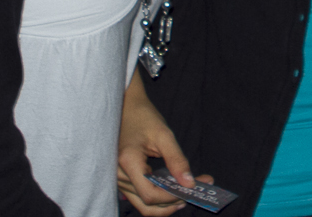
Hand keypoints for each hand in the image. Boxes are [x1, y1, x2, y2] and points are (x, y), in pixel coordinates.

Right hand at [116, 72, 213, 214]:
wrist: (125, 107)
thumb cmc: (143, 116)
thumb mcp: (164, 134)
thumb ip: (177, 160)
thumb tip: (190, 183)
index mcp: (128, 162)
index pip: (150, 194)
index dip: (172, 197)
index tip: (192, 189)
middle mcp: (118, 175)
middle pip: (147, 204)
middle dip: (172, 202)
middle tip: (194, 193)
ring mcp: (118, 179)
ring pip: (143, 204)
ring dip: (165, 203)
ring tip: (186, 192)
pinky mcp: (122, 179)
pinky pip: (139, 196)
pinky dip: (157, 197)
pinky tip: (172, 189)